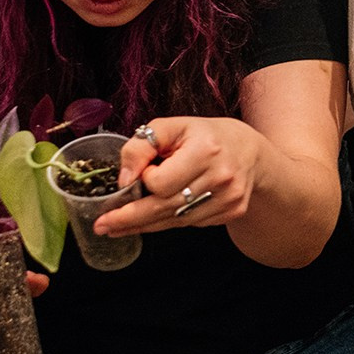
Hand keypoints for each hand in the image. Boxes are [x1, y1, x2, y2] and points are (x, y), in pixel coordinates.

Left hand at [104, 117, 263, 234]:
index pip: (161, 182)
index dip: (146, 179)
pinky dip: (171, 220)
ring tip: (118, 227)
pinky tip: (158, 216)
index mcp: (206, 150)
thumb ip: (142, 145)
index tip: (147, 170)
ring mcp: (229, 198)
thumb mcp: (173, 127)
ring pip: (175, 221)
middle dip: (129, 218)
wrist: (250, 151)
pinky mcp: (232, 211)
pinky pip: (190, 223)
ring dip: (144, 225)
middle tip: (102, 225)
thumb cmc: (206, 136)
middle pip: (164, 207)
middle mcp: (221, 177)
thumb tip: (123, 180)